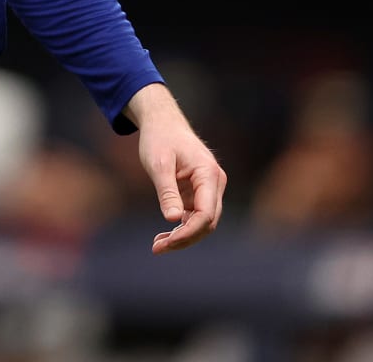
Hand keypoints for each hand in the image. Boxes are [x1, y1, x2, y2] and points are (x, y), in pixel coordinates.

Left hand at [126, 83, 225, 254]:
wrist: (162, 123)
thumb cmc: (160, 139)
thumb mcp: (158, 163)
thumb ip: (167, 191)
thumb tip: (172, 220)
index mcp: (209, 174)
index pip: (206, 213)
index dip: (188, 232)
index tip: (167, 242)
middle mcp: (215, 183)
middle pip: (207, 222)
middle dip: (185, 239)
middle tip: (157, 248)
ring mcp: (209, 189)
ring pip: (203, 222)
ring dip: (183, 236)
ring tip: (158, 245)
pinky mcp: (200, 193)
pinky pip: (195, 216)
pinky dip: (181, 228)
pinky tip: (163, 237)